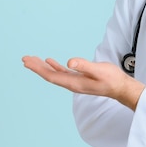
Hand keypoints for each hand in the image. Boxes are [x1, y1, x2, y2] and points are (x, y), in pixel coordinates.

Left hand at [22, 56, 144, 109]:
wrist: (121, 88)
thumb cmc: (112, 79)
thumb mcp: (99, 70)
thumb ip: (85, 66)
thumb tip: (69, 62)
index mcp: (74, 83)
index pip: (51, 76)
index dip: (38, 69)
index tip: (27, 62)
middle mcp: (71, 84)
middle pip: (49, 76)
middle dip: (36, 67)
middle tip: (24, 58)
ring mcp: (75, 82)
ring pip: (54, 74)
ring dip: (43, 67)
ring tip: (32, 60)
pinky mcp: (79, 78)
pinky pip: (62, 73)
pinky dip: (54, 67)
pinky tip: (50, 62)